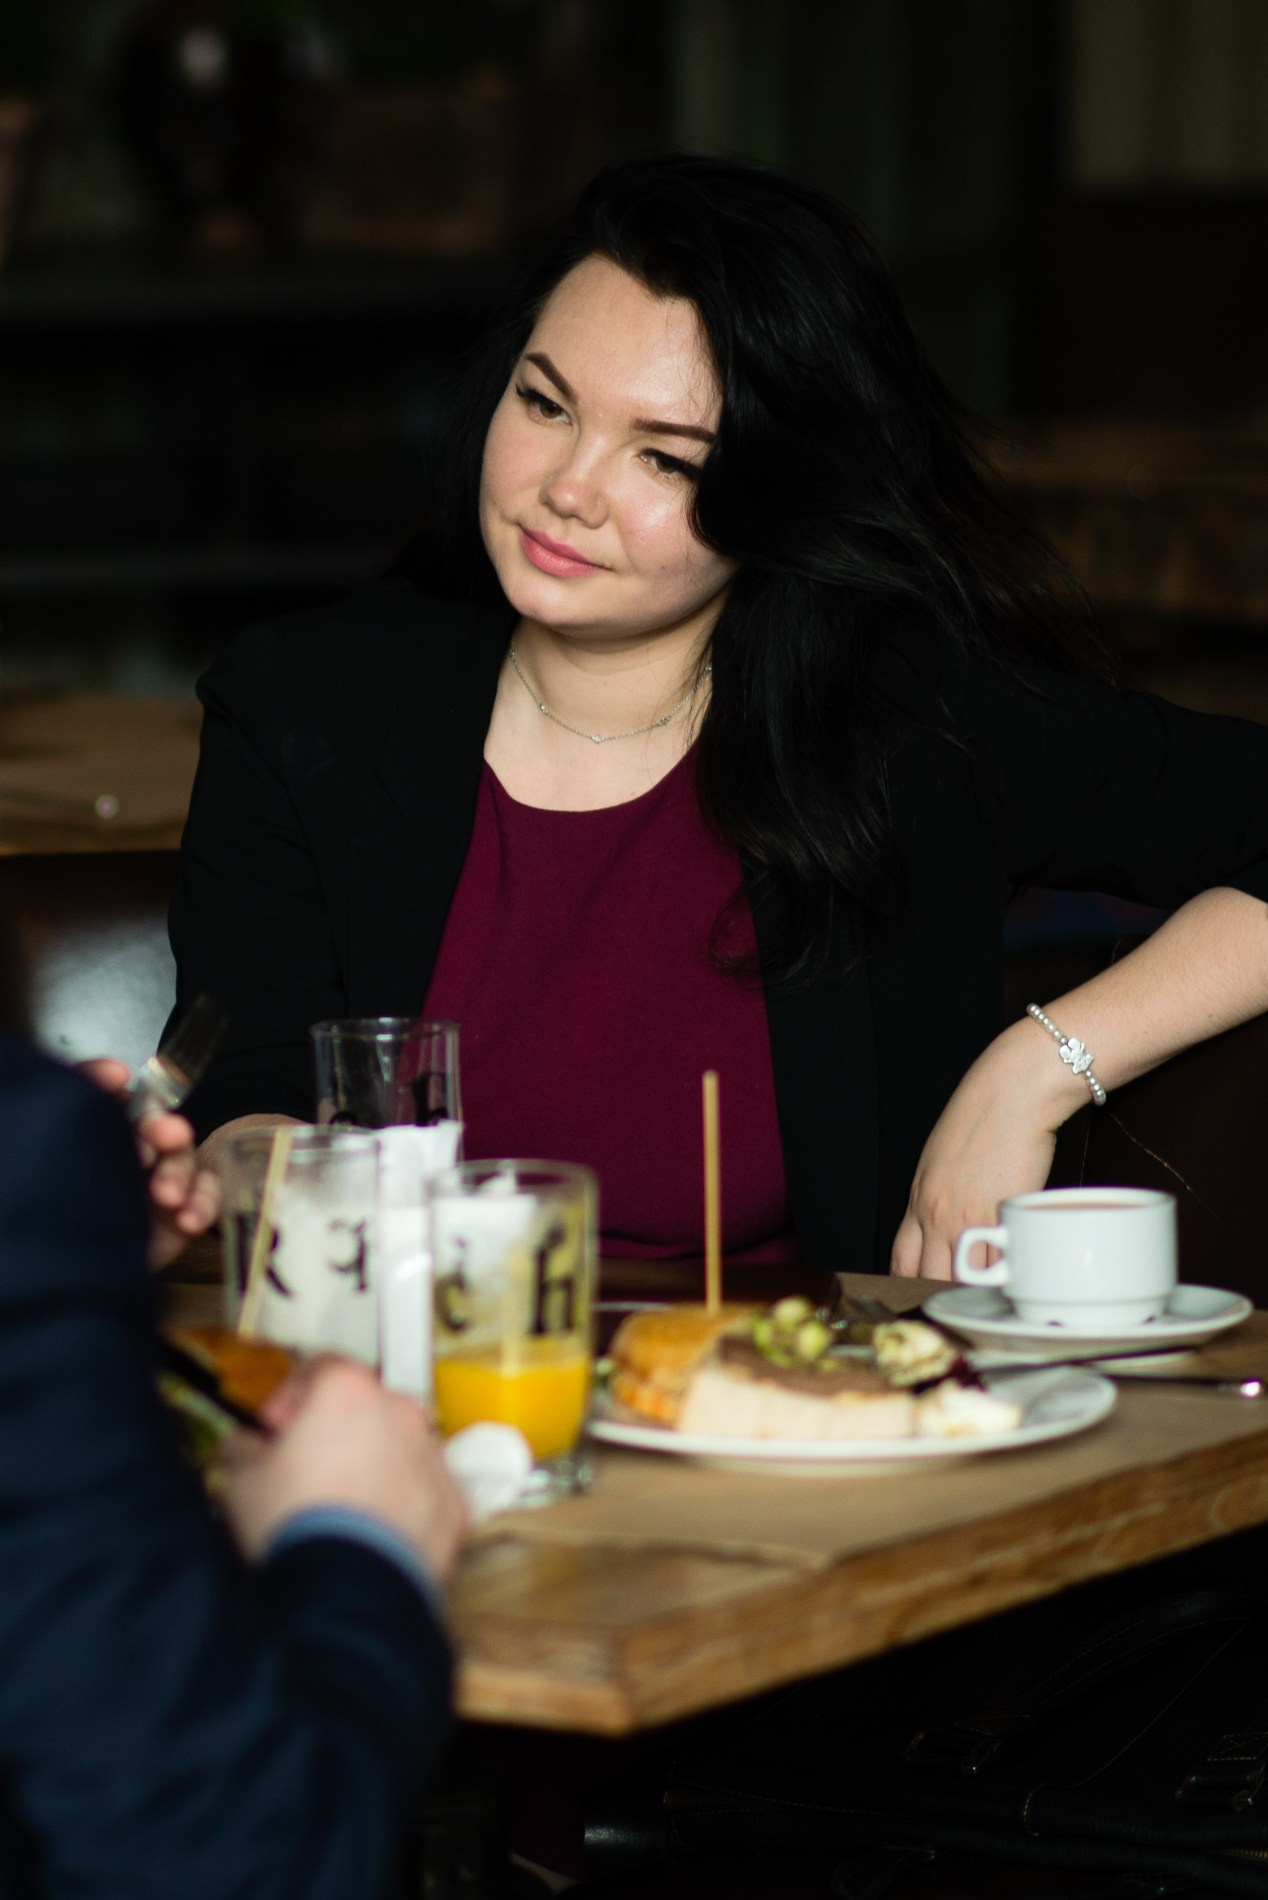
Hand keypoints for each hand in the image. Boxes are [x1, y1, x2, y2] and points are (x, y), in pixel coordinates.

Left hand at [78, 1057, 221, 1269]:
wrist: (69, 1279)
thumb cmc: (60, 1213)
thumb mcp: (67, 1149)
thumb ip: (85, 1100)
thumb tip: (116, 1072)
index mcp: (102, 1137)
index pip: (120, 1101)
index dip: (124, 1091)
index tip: (118, 1082)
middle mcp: (132, 1156)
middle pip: (158, 1127)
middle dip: (162, 1129)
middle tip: (162, 1137)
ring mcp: (158, 1186)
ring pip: (184, 1160)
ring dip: (179, 1172)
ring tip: (165, 1195)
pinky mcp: (180, 1218)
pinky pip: (206, 1199)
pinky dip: (204, 1204)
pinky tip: (188, 1219)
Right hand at [219, 1357, 468, 1587]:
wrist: (347, 1591)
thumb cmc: (299, 1530)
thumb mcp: (241, 1480)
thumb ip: (244, 1449)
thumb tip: (244, 1449)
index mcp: (347, 1393)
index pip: (320, 1368)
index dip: (292, 1396)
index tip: (279, 1426)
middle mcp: (398, 1414)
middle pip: (364, 1408)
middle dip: (336, 1432)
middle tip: (307, 1470)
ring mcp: (431, 1458)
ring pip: (399, 1449)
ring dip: (373, 1468)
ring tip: (339, 1511)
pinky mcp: (451, 1504)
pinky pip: (424, 1493)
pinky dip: (404, 1506)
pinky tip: (371, 1535)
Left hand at [889, 1022, 1065, 1280]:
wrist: (1012, 1093)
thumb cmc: (981, 1118)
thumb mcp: (941, 1159)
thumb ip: (937, 1195)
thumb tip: (945, 1224)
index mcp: (918, 1199)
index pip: (901, 1260)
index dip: (910, 1285)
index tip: (922, 1297)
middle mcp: (935, 1214)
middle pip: (928, 1277)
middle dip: (942, 1298)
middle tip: (958, 1311)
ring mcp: (967, 1218)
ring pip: (963, 1278)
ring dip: (976, 1295)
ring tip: (989, 1304)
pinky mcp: (1002, 1215)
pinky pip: (1001, 1263)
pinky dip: (1007, 1278)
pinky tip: (1015, 1284)